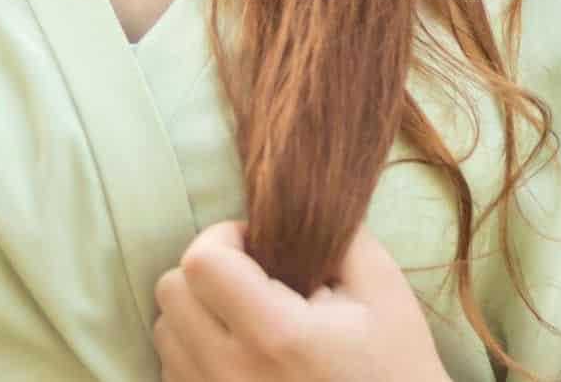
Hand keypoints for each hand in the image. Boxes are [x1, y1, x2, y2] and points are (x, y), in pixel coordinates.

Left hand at [151, 219, 448, 381]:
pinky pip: (172, 373)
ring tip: (247, 322)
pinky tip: (241, 357)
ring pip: (165, 334)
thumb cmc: (395, 368)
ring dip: (196, 315)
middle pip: (170, 293)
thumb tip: (295, 197)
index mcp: (277, 335)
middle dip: (205, 272)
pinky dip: (194, 356)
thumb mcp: (384, 293)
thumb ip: (340, 234)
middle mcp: (233, 373)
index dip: (222, 238)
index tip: (256, 244)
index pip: (200, 263)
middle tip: (251, 279)